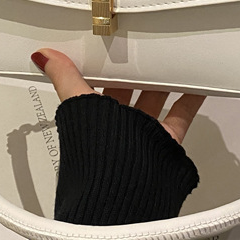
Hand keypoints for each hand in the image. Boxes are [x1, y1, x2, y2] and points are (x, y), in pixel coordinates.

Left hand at [30, 49, 203, 144]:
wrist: (125, 195)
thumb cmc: (96, 160)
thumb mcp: (78, 105)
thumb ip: (65, 78)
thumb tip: (42, 57)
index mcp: (93, 118)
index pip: (98, 84)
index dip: (105, 66)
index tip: (112, 44)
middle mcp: (117, 127)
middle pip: (129, 90)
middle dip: (136, 70)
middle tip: (145, 46)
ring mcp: (142, 135)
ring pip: (154, 100)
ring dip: (163, 81)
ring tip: (171, 59)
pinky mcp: (164, 142)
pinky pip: (179, 115)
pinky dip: (189, 99)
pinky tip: (196, 84)